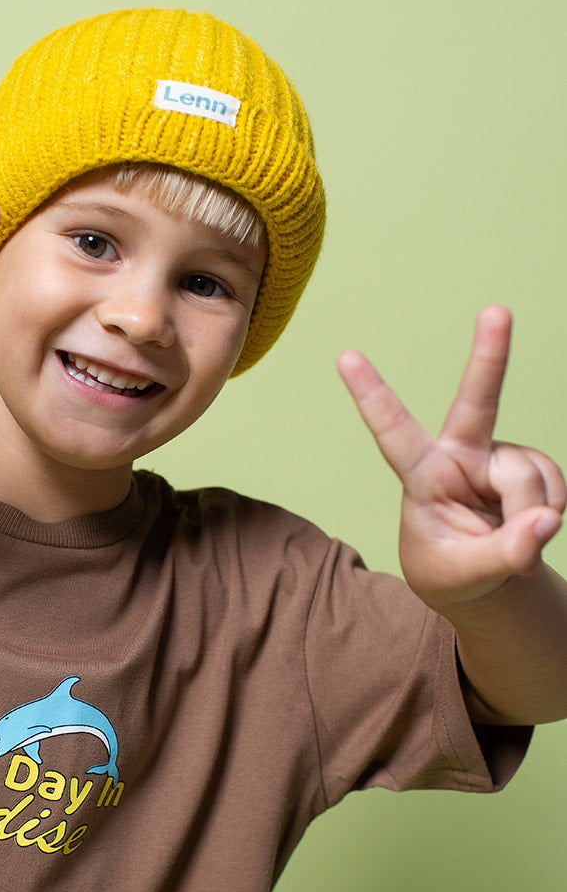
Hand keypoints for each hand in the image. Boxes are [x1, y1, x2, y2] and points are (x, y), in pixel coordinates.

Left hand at [337, 306, 564, 610]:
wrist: (480, 580)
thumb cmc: (452, 572)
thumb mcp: (465, 575)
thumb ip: (504, 553)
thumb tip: (547, 521)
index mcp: (421, 475)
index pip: (392, 433)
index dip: (372, 396)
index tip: (345, 357)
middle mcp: (459, 454)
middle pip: (477, 402)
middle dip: (490, 355)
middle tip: (495, 310)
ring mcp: (498, 457)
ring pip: (527, 479)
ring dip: (530, 515)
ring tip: (514, 541)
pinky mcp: (529, 466)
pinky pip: (554, 489)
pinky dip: (550, 513)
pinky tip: (533, 525)